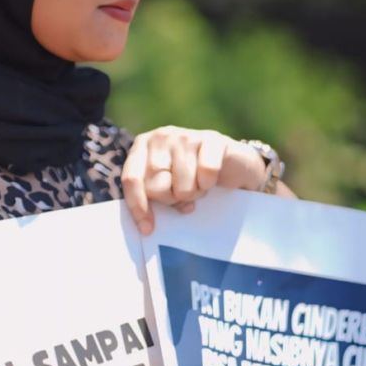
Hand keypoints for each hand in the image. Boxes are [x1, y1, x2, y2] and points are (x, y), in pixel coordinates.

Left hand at [122, 126, 268, 234]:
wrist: (234, 165)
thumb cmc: (192, 179)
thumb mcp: (165, 187)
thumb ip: (151, 197)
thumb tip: (146, 225)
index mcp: (142, 146)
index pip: (131, 179)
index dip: (138, 206)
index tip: (148, 230)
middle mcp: (161, 136)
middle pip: (156, 187)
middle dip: (171, 199)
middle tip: (182, 195)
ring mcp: (186, 135)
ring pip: (182, 186)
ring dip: (193, 194)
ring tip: (198, 185)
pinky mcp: (212, 139)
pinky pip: (206, 174)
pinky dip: (209, 183)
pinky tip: (211, 179)